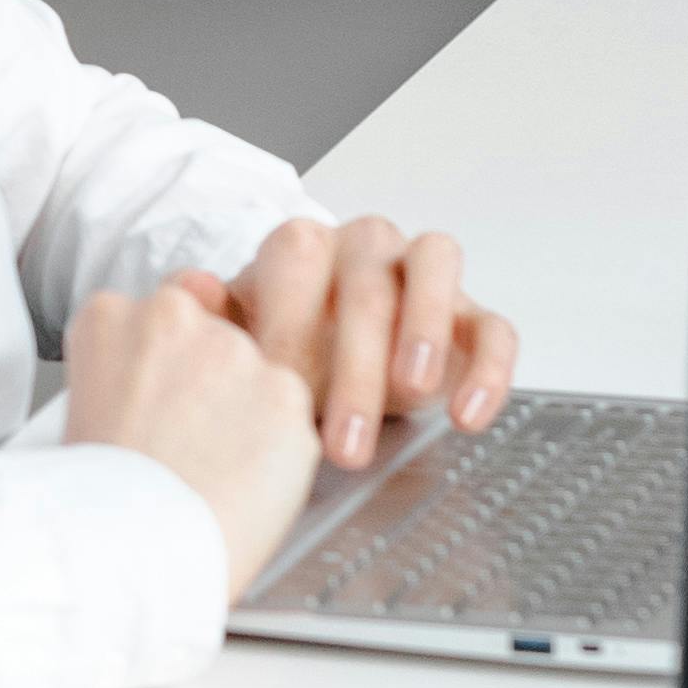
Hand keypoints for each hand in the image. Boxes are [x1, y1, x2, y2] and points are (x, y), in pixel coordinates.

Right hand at [64, 279, 319, 585]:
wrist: (130, 548)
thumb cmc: (99, 496)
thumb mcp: (83, 403)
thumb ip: (135, 356)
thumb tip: (182, 335)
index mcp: (113, 316)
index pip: (163, 312)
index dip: (169, 366)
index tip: (165, 400)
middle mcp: (176, 318)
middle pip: (216, 335)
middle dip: (214, 384)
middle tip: (188, 443)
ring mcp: (236, 353)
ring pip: (260, 375)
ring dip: (250, 415)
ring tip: (210, 471)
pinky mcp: (287, 395)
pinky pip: (294, 421)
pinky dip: (280, 455)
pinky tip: (240, 485)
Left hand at [220, 210, 519, 472]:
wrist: (322, 368)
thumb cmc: (277, 356)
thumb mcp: (239, 346)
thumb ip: (214, 323)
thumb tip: (193, 295)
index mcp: (301, 247)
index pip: (296, 258)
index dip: (289, 321)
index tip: (279, 389)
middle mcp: (365, 247)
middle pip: (365, 283)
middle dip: (354, 366)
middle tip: (343, 441)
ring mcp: (421, 276)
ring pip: (433, 273)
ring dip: (424, 331)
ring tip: (412, 393)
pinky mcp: (473, 317)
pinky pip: (494, 328)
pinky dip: (487, 368)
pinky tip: (465, 414)